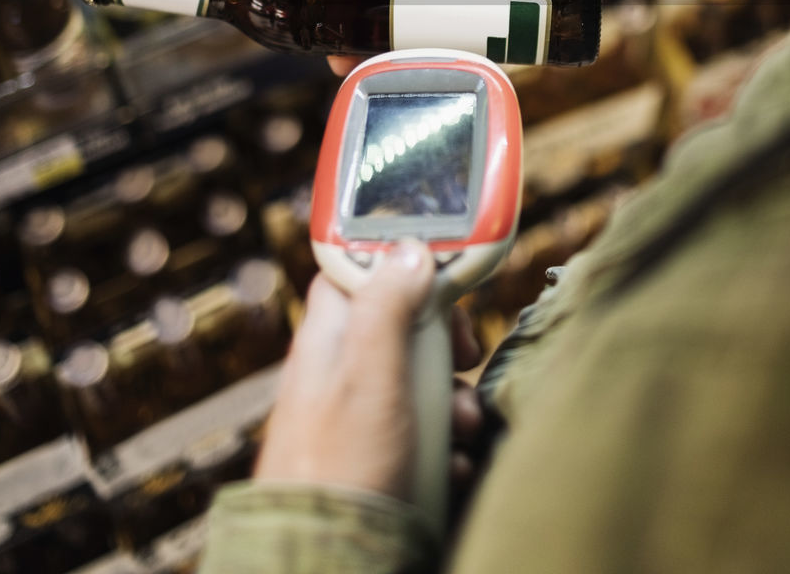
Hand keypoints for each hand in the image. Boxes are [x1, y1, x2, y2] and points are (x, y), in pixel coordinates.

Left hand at [252, 242, 483, 504]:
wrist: (325, 563)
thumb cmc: (342, 468)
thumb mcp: (371, 374)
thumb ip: (389, 306)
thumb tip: (410, 248)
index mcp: (331, 335)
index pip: (364, 270)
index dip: (406, 266)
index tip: (444, 278)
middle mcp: (342, 368)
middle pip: (404, 324)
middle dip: (445, 341)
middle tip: (464, 355)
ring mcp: (360, 413)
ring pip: (421, 379)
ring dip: (452, 398)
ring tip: (461, 428)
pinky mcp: (379, 455)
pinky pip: (423, 429)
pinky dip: (445, 440)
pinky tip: (451, 462)